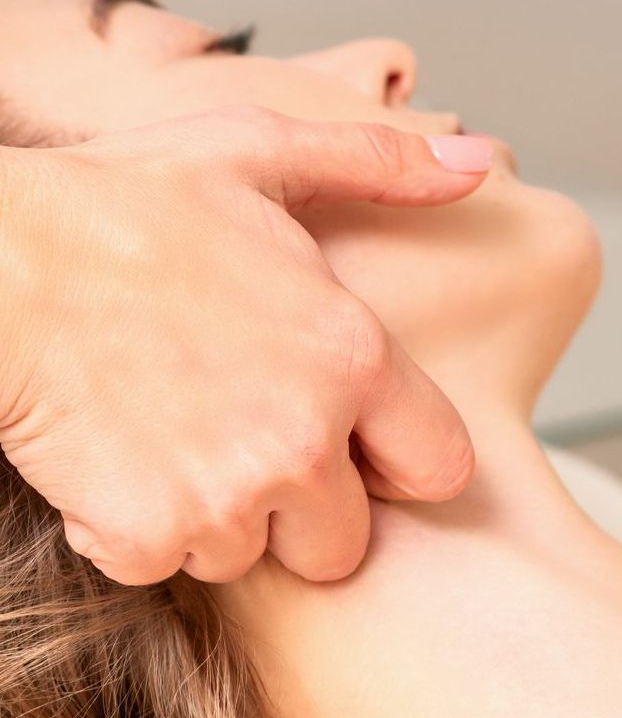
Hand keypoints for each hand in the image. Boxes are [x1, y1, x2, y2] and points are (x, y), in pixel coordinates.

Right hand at [0, 105, 490, 585]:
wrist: (0, 261)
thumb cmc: (121, 203)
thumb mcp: (260, 154)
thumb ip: (380, 167)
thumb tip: (479, 168)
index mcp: (348, 357)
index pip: (438, 467)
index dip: (396, 463)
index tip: (355, 447)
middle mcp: (302, 439)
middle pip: (340, 541)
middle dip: (299, 507)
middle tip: (239, 435)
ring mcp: (225, 496)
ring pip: (247, 554)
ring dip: (215, 512)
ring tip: (170, 431)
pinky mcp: (147, 534)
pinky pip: (164, 563)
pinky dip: (141, 527)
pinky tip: (118, 457)